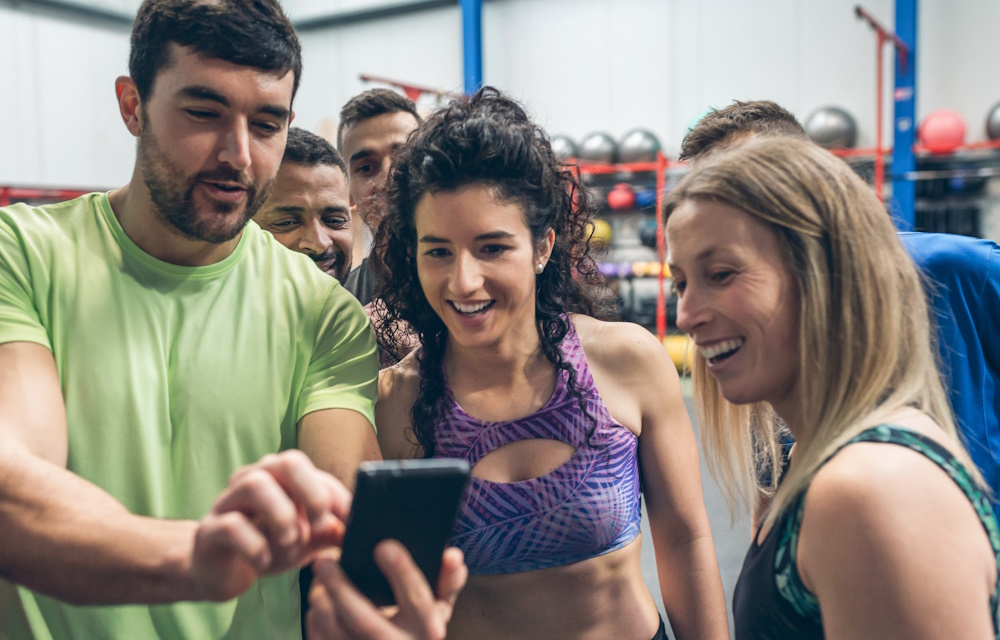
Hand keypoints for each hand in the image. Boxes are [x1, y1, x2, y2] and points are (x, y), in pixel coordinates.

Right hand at [189, 450, 352, 600]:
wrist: (220, 572)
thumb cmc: (267, 546)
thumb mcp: (305, 539)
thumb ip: (330, 531)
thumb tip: (359, 530)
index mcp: (279, 477)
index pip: (312, 471)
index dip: (336, 494)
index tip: (353, 520)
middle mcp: (253, 479)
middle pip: (285, 462)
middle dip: (311, 492)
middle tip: (319, 523)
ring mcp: (228, 502)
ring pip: (254, 484)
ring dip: (282, 514)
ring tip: (291, 540)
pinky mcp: (209, 530)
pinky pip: (231, 525)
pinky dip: (254, 544)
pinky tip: (264, 561)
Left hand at [306, 541, 466, 639]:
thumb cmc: (420, 623)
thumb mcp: (440, 604)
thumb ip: (448, 579)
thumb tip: (452, 555)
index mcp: (428, 627)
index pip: (417, 598)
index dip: (402, 572)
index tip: (383, 546)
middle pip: (365, 620)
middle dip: (341, 588)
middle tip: (323, 560)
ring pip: (336, 632)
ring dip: (322, 602)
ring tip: (319, 577)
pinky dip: (317, 619)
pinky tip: (321, 600)